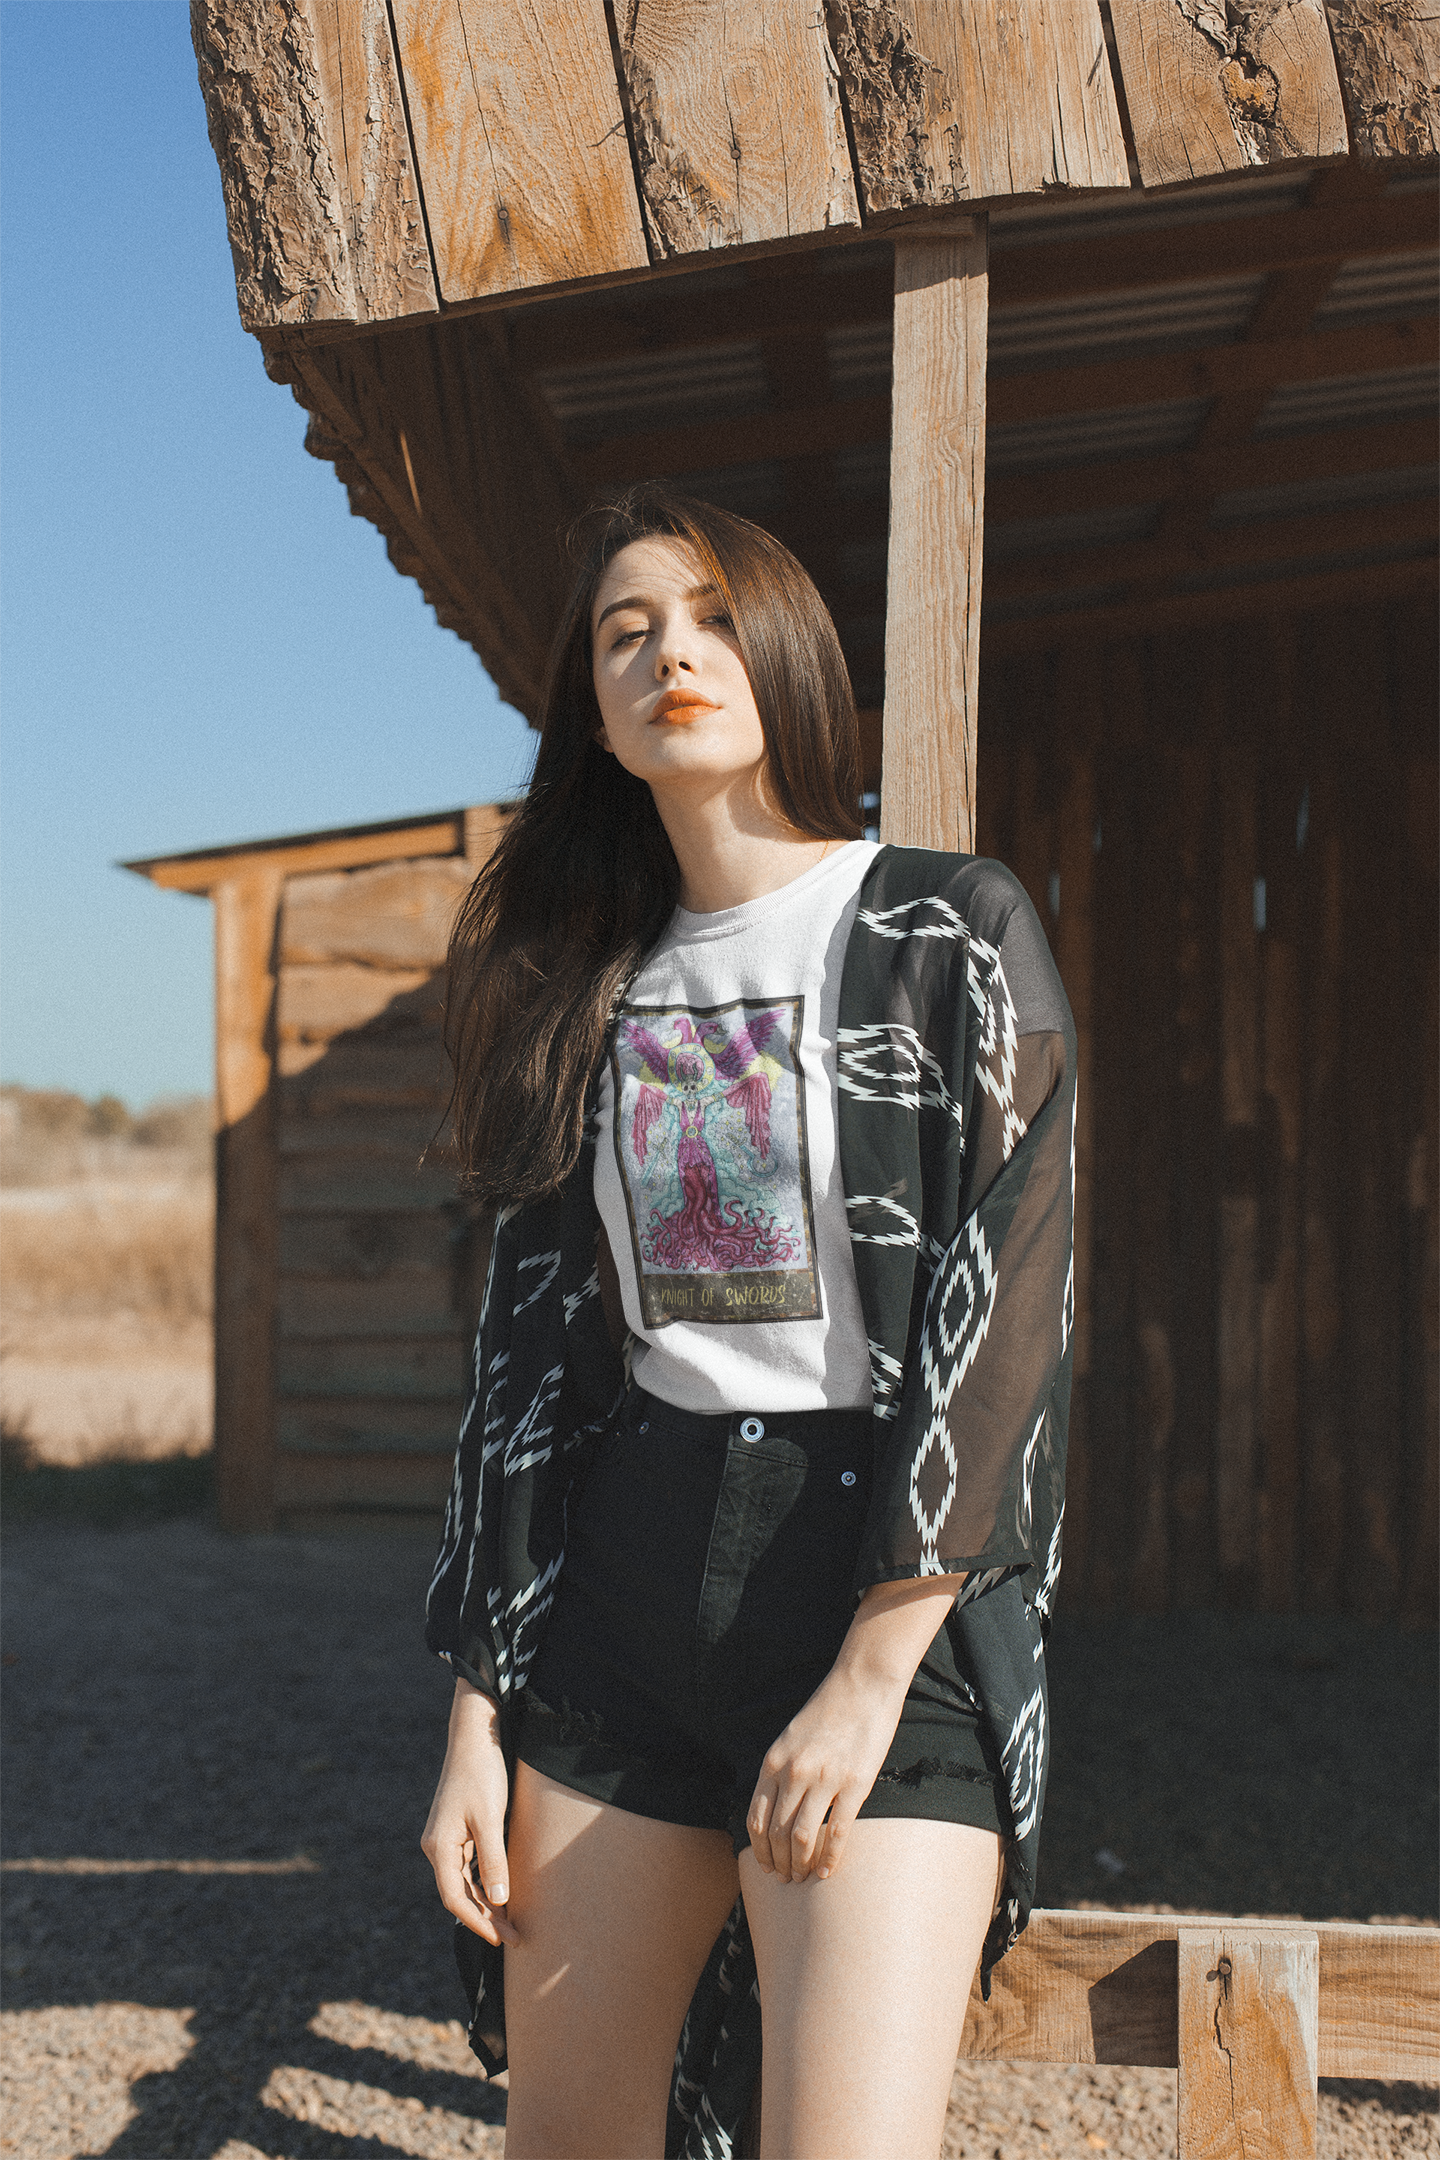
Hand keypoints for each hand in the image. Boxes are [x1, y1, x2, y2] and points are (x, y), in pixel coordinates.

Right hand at [421, 1678, 519, 1945]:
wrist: (475, 1737)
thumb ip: (493, 1860)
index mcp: (440, 1847)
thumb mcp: (490, 1818)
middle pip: (459, 1893)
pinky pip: (469, 1867)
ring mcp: (446, 1839)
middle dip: (485, 1916)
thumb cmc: (482, 1774)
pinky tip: (501, 1892)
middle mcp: (438, 1847)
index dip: (477, 1921)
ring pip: (464, 1882)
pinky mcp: (457, 1830)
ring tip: (511, 1923)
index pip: (455, 1897)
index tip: (499, 1939)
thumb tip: (499, 1900)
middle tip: (514, 1937)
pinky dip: (484, 1882)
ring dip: (486, 1902)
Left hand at [745, 1663, 905, 1884]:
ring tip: (802, 1878)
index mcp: (773, 1762)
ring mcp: (824, 1780)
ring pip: (803, 1838)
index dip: (759, 1850)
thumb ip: (779, 1771)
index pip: (756, 1820)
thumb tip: (773, 1809)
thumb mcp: (789, 1738)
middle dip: (778, 1863)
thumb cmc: (826, 1711)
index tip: (765, 1865)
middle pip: (777, 1834)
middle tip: (784, 1879)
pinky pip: (837, 1832)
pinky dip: (830, 1858)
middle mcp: (793, 1773)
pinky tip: (827, 1872)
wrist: (862, 1684)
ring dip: (799, 1865)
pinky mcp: (854, 1784)